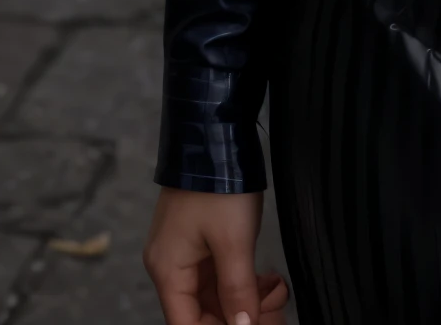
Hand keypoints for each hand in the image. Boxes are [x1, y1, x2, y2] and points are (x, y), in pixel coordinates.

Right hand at [144, 187, 289, 324]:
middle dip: (234, 316)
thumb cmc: (220, 186)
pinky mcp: (198, 237)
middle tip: (270, 311)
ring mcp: (183, 250)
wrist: (215, 133)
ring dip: (240, 300)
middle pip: (198, 312)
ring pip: (211, 294)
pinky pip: (215, 273)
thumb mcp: (234, 242)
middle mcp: (169, 264)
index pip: (185, 324)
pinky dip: (238, 281)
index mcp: (168, 270)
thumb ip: (237, 291)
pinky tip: (264, 282)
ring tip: (273, 294)